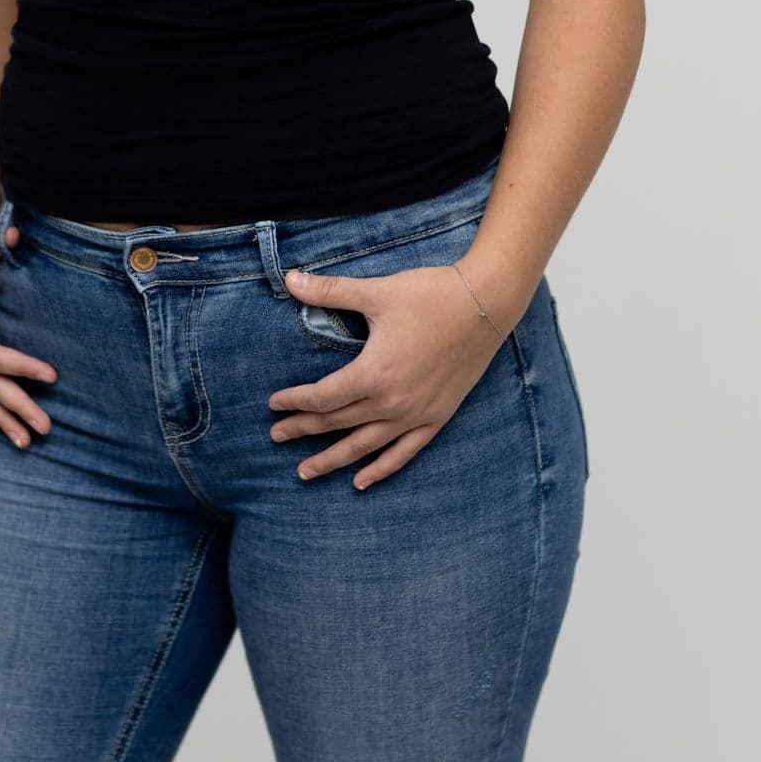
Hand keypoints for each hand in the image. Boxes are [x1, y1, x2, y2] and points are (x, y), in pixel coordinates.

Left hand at [269, 263, 510, 489]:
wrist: (486, 305)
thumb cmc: (430, 295)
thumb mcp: (376, 291)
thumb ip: (330, 291)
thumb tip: (289, 279)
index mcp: (374, 372)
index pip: (323, 397)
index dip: (296, 401)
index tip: (274, 404)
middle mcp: (392, 401)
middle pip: (338, 423)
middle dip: (304, 430)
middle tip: (277, 436)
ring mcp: (416, 414)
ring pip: (365, 446)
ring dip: (333, 460)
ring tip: (305, 471)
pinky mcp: (437, 417)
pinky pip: (404, 452)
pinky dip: (381, 469)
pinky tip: (361, 482)